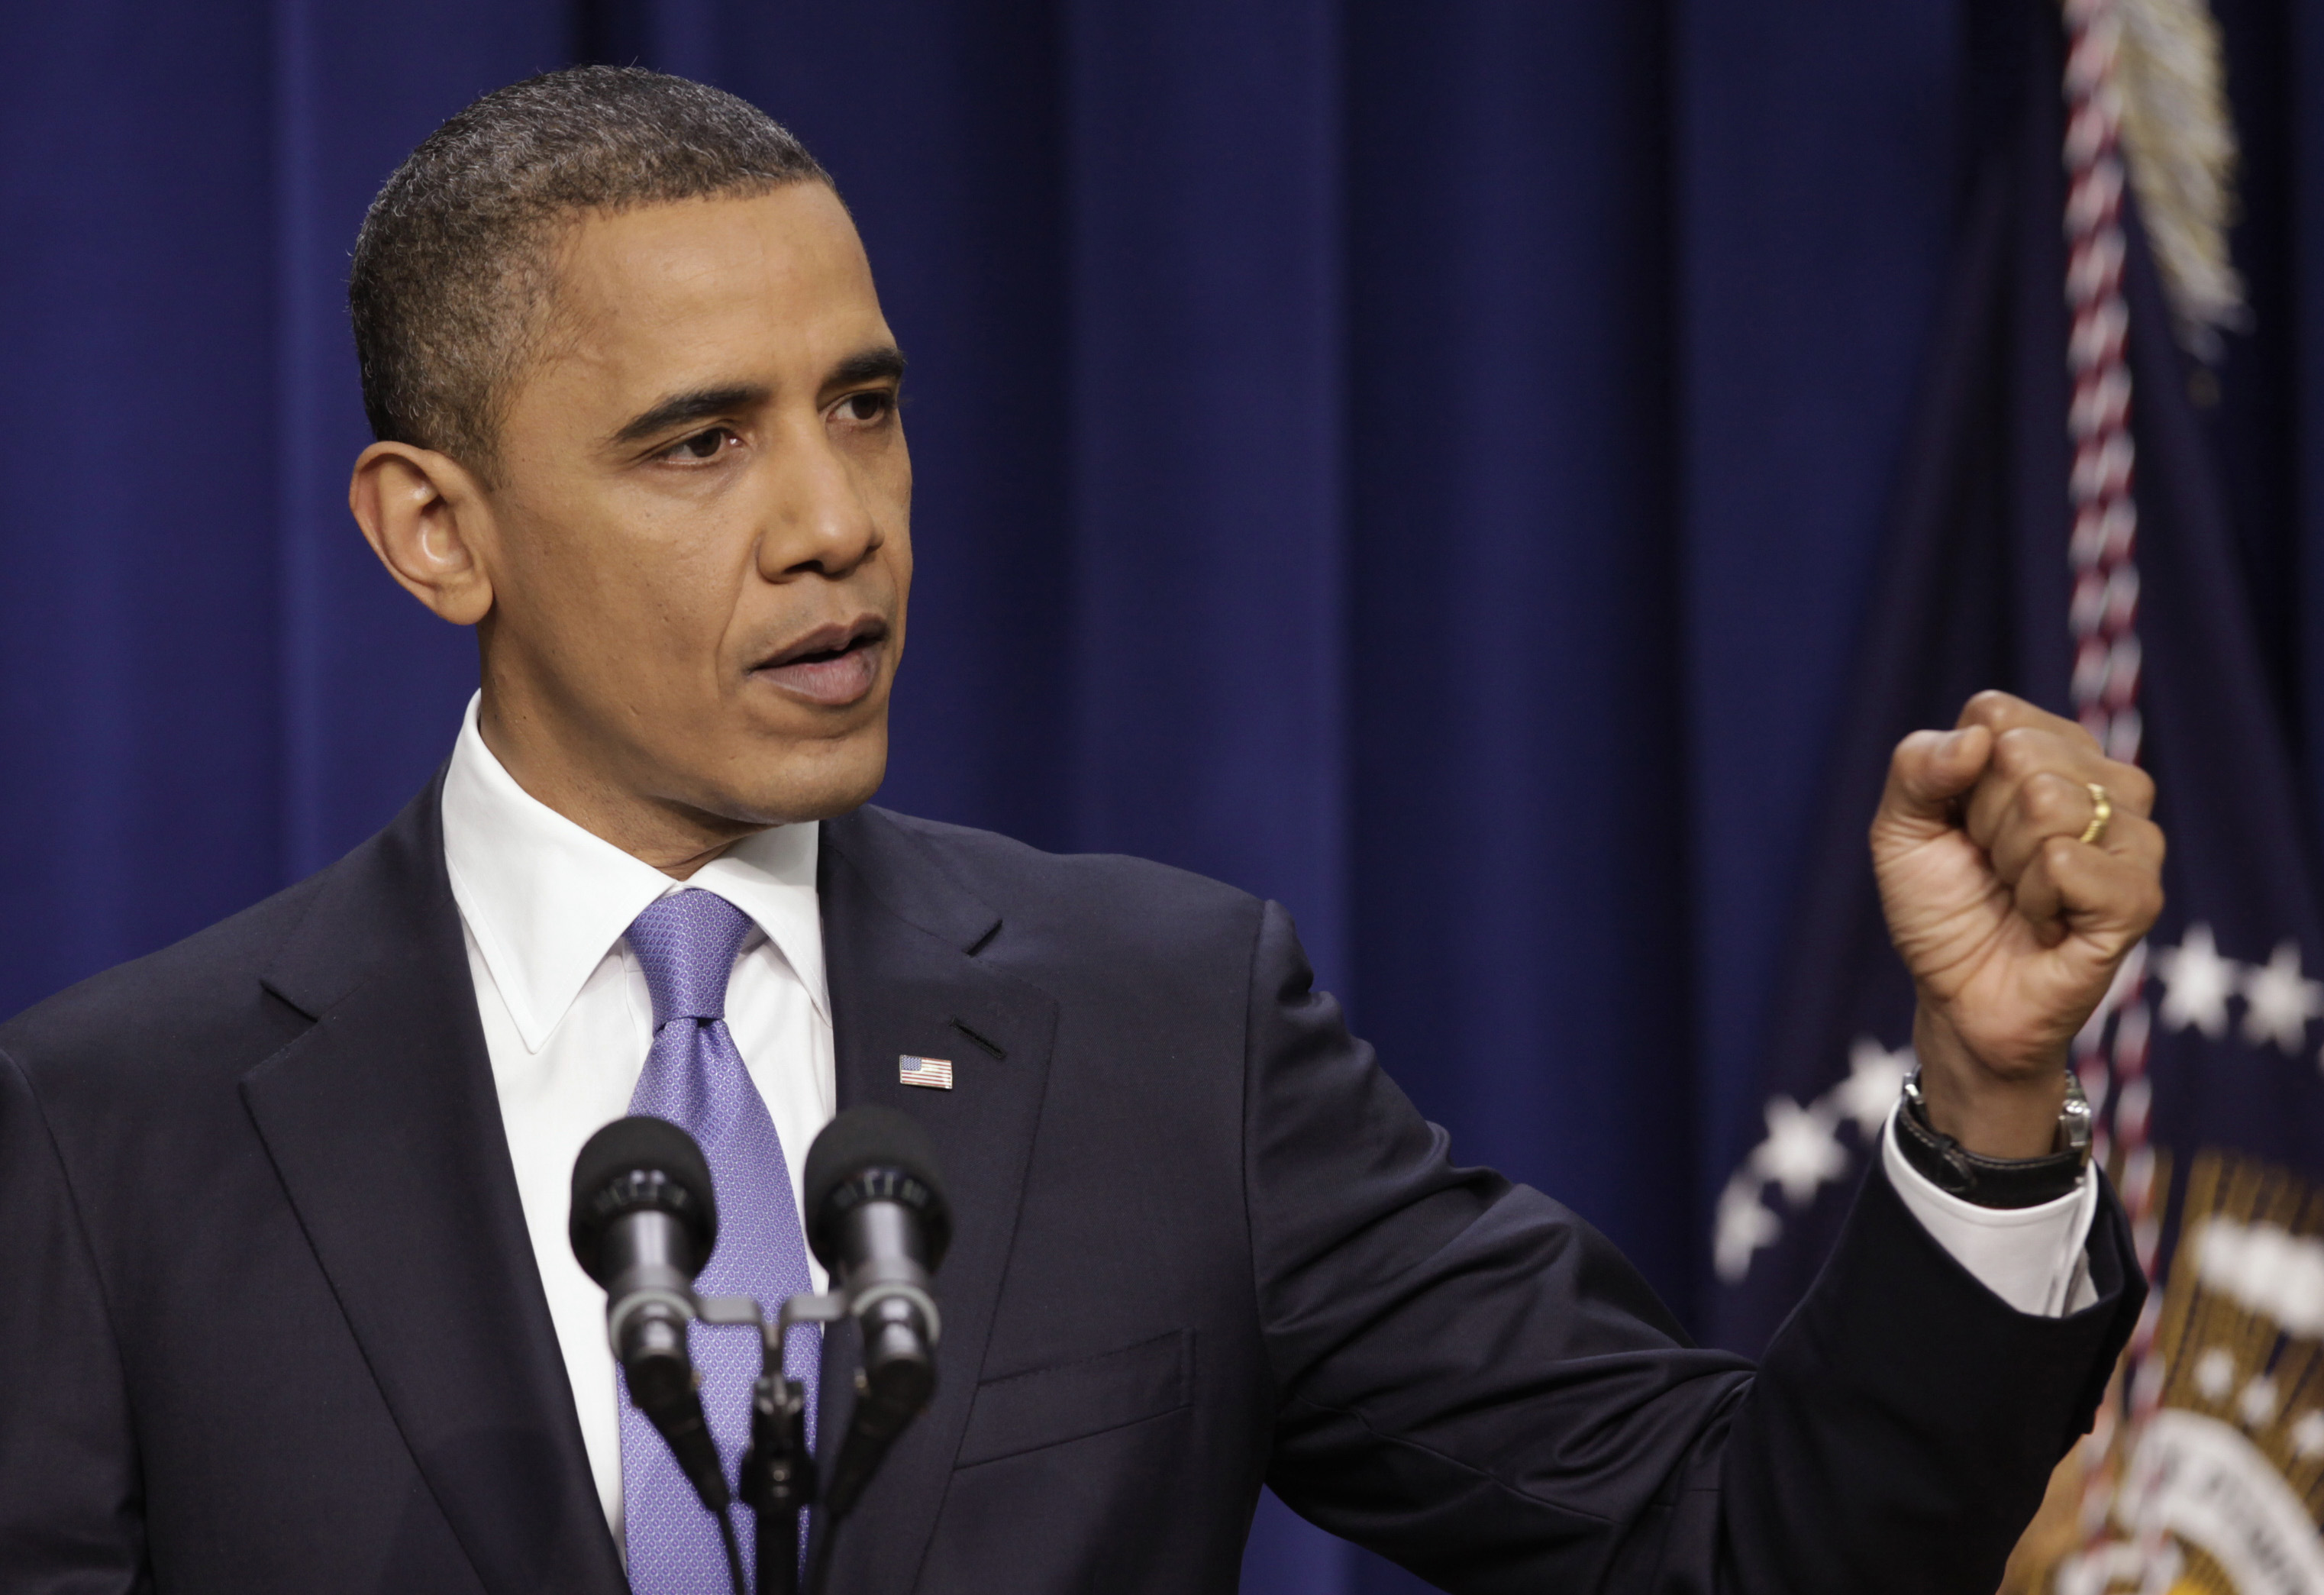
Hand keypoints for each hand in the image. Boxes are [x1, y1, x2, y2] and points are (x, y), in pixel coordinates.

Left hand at [1871, 691, 2164, 1157]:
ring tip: (2021, 895)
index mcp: (2053, 750)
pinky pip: (2066, 861)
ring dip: (2009, 863)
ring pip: (2048, 803)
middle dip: (1984, 823)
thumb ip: (1917, 767)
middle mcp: (2107, 783)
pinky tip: (2047, 922)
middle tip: (1994, 869)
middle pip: (2022, 756)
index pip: (1995, 715)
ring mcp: (2134, 837)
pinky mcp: (2141, 894)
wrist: (1960, 999)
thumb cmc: (1940, 909)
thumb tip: (1976, 740)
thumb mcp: (1900, 831)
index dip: (1957, 778)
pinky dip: (2034, 899)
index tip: (1964, 826)